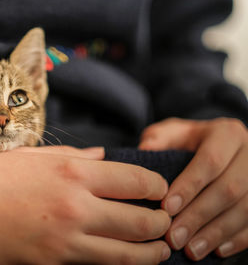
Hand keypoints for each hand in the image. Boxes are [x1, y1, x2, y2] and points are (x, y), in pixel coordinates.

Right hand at [0, 146, 170, 264]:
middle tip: (166, 223)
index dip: (157, 187)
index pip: (136, 180)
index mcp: (74, 172)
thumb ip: (76, 156)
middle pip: (141, 221)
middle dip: (161, 224)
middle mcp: (77, 206)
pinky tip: (125, 260)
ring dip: (151, 253)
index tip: (160, 190)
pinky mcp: (54, 264)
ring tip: (160, 250)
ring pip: (128, 254)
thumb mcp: (37, 156)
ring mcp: (66, 241)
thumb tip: (103, 156)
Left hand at [139, 117, 247, 260]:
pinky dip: (237, 240)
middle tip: (173, 237)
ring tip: (190, 249)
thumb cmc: (189, 142)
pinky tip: (216, 250)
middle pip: (229, 189)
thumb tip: (146, 148)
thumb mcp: (174, 132)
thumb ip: (160, 138)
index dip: (189, 186)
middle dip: (198, 216)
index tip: (166, 208)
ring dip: (216, 233)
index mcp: (227, 134)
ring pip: (245, 209)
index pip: (210, 161)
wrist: (218, 147)